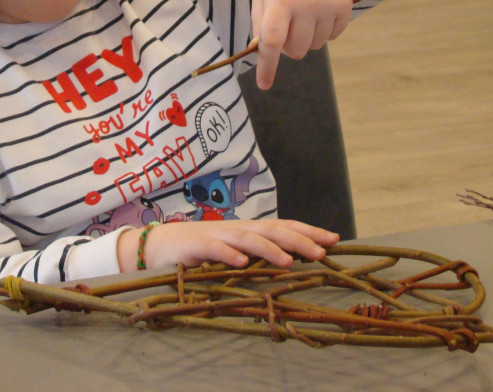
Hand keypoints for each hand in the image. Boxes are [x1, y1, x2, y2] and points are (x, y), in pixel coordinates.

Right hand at [116, 218, 338, 272]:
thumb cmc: (200, 252)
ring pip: (248, 239)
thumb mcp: (233, 253)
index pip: (284, 227)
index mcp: (249, 231)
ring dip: (269, 249)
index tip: (335, 239)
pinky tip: (241, 264)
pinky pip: (214, 250)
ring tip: (289, 261)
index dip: (308, 231)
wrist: (157, 246)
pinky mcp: (195, 247)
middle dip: (299, 239)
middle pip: (272, 230)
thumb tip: (293, 264)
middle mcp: (237, 230)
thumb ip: (257, 257)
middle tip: (322, 251)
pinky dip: (228, 256)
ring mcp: (216, 237)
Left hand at [251, 0, 361, 88]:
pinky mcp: (345, 7)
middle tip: (286, 24)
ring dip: (306, 37)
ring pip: (314, 47)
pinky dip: (322, 30)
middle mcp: (305, 3)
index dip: (267, 66)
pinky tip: (318, 8)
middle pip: (295, 50)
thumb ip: (260, 21)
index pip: (271, 40)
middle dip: (288, 46)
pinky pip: (331, 37)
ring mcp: (328, 5)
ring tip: (303, 12)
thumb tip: (262, 53)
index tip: (264, 85)